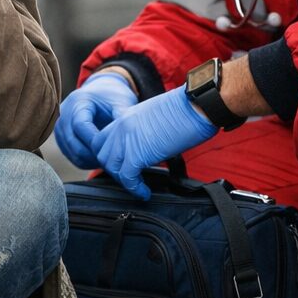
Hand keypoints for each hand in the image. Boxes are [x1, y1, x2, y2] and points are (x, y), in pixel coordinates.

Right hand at [54, 70, 137, 169]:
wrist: (102, 92)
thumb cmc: (112, 97)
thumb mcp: (121, 102)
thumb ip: (123, 116)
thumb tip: (132, 134)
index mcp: (78, 101)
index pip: (80, 125)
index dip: (94, 140)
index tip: (111, 149)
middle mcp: (64, 113)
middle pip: (73, 141)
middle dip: (92, 154)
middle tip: (111, 160)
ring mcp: (60, 126)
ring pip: (71, 151)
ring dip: (89, 160)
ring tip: (107, 160)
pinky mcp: (61, 137)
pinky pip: (70, 155)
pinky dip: (84, 161)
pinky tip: (99, 159)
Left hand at [92, 86, 216, 199]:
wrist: (196, 105)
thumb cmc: (186, 110)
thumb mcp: (155, 118)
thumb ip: (144, 132)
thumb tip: (148, 150)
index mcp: (126, 116)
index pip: (103, 139)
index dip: (110, 155)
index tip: (123, 166)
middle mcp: (121, 126)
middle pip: (102, 154)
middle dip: (113, 169)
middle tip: (129, 178)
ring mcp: (127, 139)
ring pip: (110, 166)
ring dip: (122, 180)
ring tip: (137, 186)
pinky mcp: (138, 153)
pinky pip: (127, 177)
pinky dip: (134, 188)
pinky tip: (144, 192)